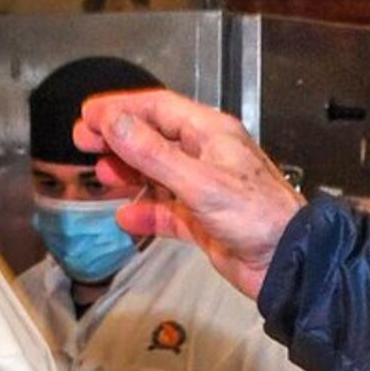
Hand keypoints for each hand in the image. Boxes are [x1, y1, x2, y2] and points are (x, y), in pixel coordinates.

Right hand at [76, 90, 304, 299]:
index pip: (158, 108)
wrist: (286, 262)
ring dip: (129, 173)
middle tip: (83, 141)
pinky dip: (146, 213)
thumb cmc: (256, 215)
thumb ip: (153, 153)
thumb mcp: (198, 180)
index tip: (88, 114)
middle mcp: (206, 155)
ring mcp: (204, 188)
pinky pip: (167, 211)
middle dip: (118, 138)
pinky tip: (127, 217)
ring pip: (158, 174)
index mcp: (211, 133)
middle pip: (154, 138)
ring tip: (102, 174)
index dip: (120, 108)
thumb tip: (115, 124)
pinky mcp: (203, 219)